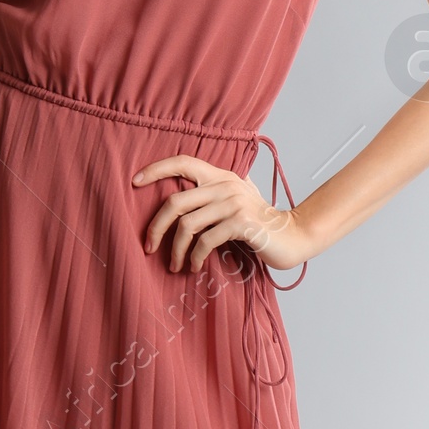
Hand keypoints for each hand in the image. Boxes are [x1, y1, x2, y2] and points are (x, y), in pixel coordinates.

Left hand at [132, 153, 316, 273]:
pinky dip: (195, 257)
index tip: (134, 182)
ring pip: (187, 225)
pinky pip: (205, 241)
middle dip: (156, 227)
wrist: (294, 236)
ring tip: (174, 265)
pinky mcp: (241, 223)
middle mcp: (226, 184)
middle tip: (149, 247)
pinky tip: (194, 266)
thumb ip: (211, 195)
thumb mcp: (235, 201)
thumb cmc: (258, 224)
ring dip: (175, 250)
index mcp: (221, 175)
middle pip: (175, 202)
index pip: (182, 161)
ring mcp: (234, 203)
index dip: (156, 169)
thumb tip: (175, 203)